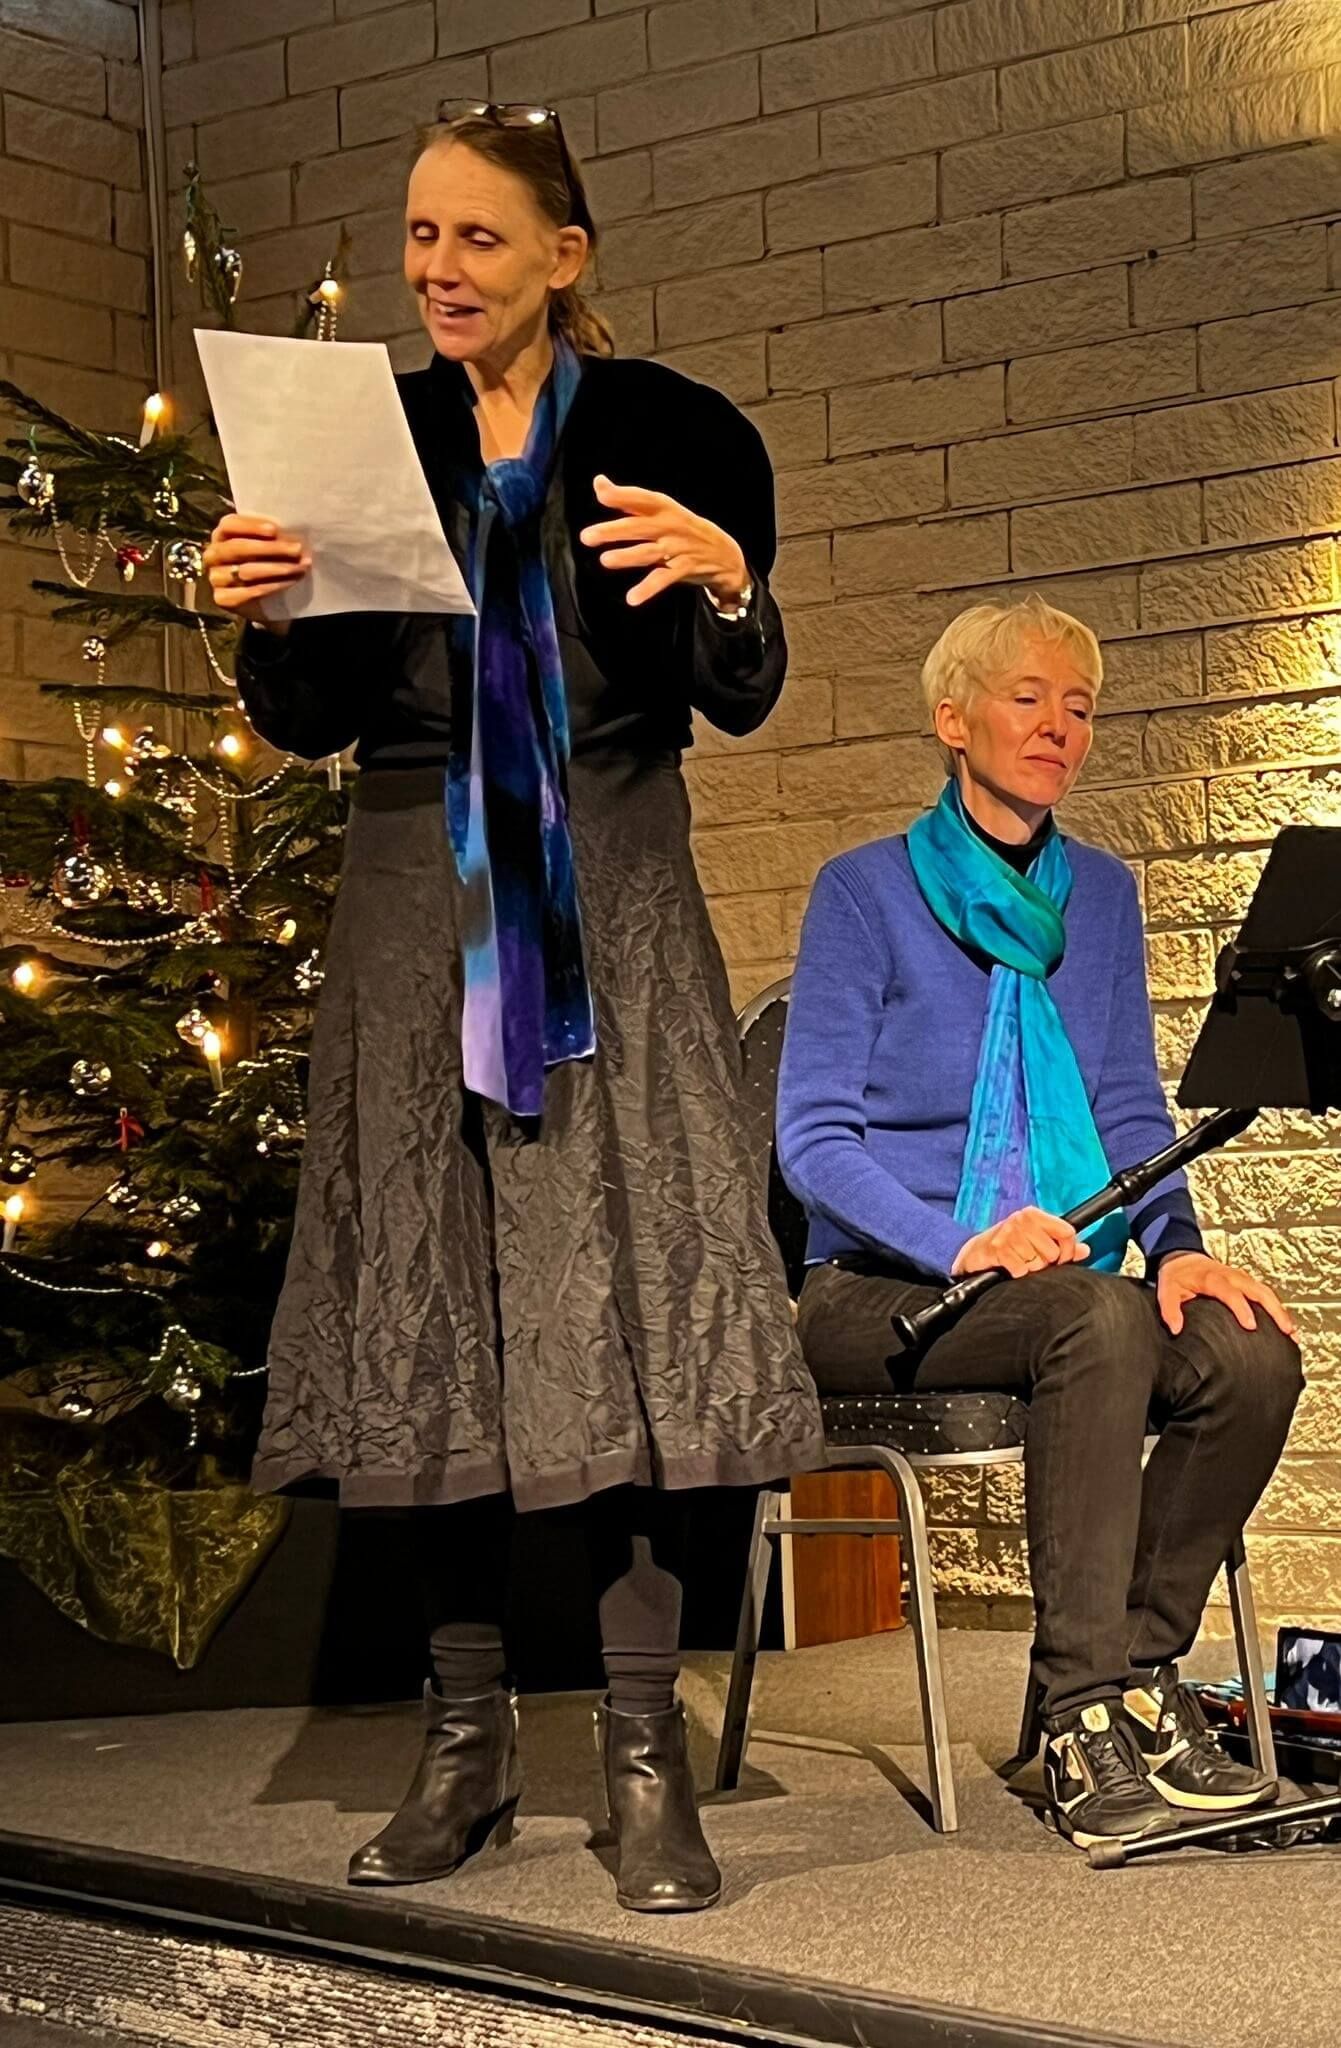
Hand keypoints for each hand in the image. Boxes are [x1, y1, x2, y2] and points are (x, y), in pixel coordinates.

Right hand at [203, 512, 310, 631]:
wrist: (265, 601)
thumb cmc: (266, 563)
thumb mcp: (266, 545)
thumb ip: (270, 536)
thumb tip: (289, 530)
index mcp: (221, 534)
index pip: (230, 525)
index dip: (251, 526)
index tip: (274, 530)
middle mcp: (213, 555)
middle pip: (239, 548)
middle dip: (271, 548)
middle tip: (297, 549)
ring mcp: (215, 578)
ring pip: (246, 571)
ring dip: (278, 568)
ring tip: (300, 567)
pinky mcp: (222, 599)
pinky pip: (250, 591)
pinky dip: (273, 586)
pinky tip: (290, 582)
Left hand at [578, 475, 748, 609]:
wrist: (725, 553)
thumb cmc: (683, 528)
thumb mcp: (661, 509)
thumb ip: (628, 499)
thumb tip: (598, 482)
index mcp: (664, 508)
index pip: (641, 498)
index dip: (622, 495)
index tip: (601, 492)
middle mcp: (670, 526)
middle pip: (639, 527)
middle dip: (613, 531)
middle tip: (587, 537)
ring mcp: (677, 548)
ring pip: (648, 552)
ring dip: (627, 557)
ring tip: (605, 561)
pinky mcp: (684, 569)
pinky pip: (664, 579)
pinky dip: (648, 589)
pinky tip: (632, 598)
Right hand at [951, 1206, 1088, 1279]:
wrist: (975, 1253)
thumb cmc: (1009, 1246)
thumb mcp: (1036, 1240)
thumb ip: (1062, 1244)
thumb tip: (1085, 1250)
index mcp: (1034, 1214)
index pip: (1067, 1232)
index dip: (1068, 1251)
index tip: (1061, 1259)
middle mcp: (1022, 1219)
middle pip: (1053, 1252)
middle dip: (1044, 1262)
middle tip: (1029, 1259)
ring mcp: (1009, 1233)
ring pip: (1037, 1263)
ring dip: (1028, 1268)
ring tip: (1017, 1261)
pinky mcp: (998, 1248)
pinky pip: (1021, 1269)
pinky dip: (1016, 1273)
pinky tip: (1008, 1266)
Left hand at [1156, 1252, 1296, 1339]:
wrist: (1182, 1258)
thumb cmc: (1176, 1276)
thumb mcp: (1166, 1290)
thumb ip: (1169, 1309)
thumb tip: (1176, 1329)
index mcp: (1212, 1278)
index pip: (1231, 1292)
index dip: (1242, 1308)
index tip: (1252, 1326)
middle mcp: (1232, 1276)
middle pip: (1259, 1290)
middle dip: (1274, 1310)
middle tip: (1286, 1331)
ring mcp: (1242, 1278)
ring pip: (1267, 1292)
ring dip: (1281, 1311)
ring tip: (1292, 1333)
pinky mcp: (1247, 1283)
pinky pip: (1266, 1294)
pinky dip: (1277, 1308)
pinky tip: (1285, 1326)